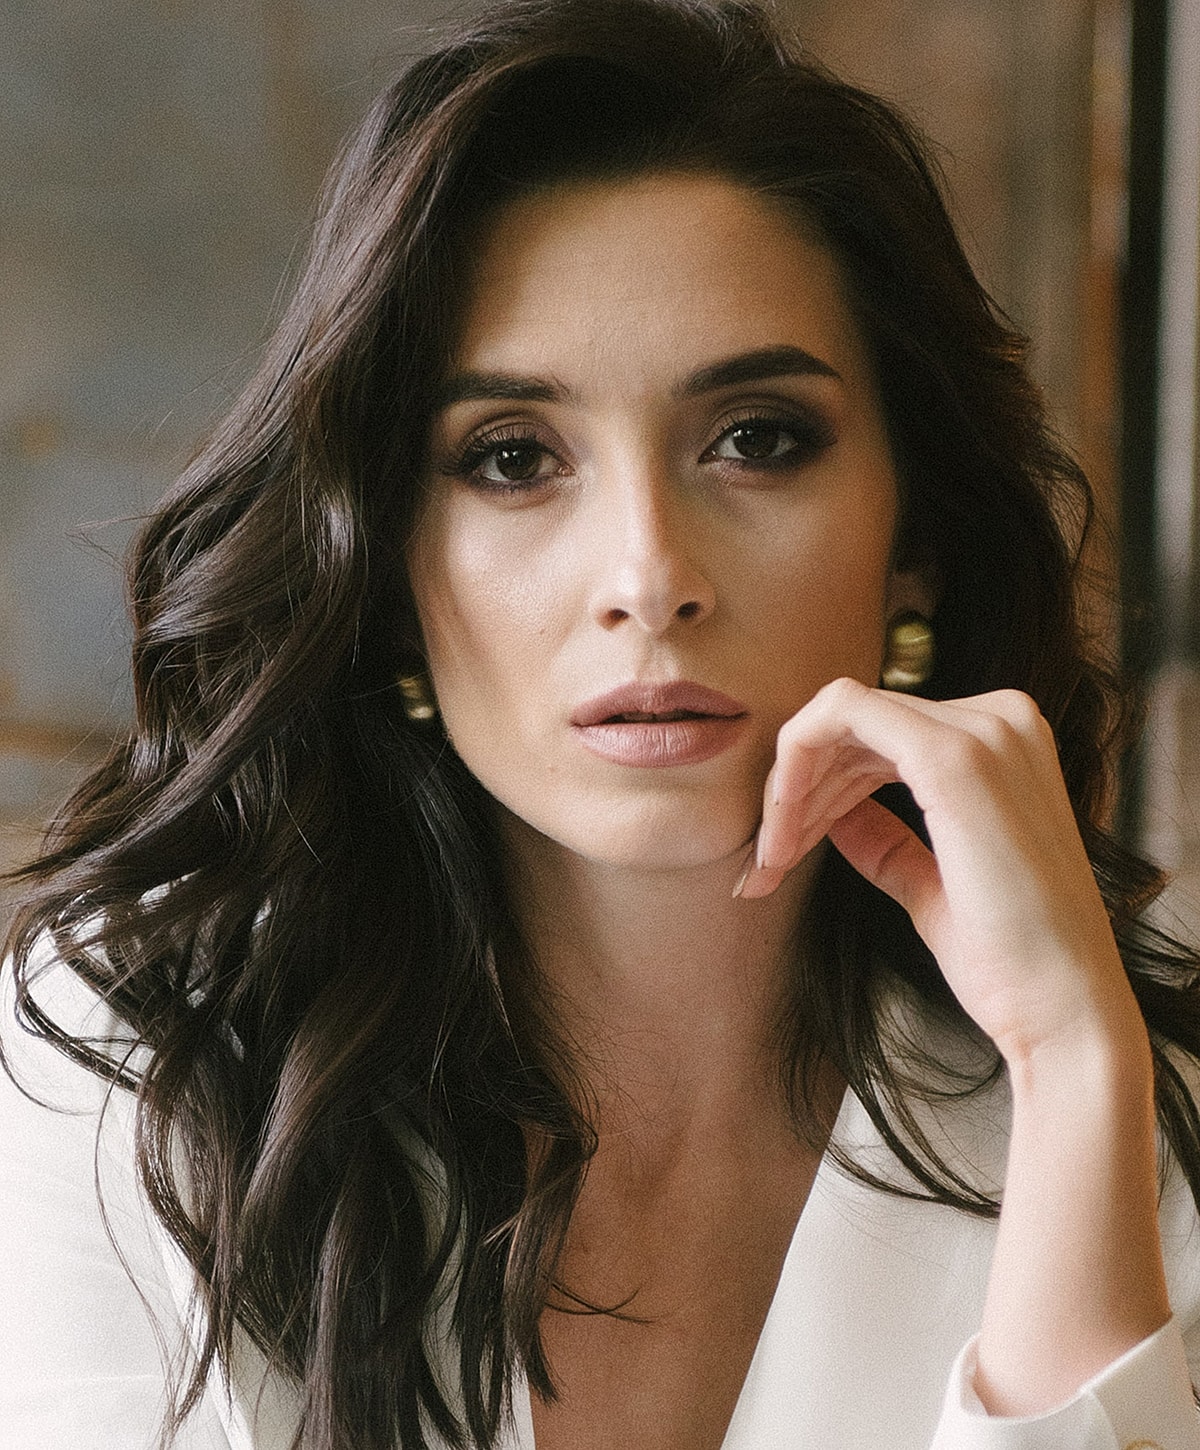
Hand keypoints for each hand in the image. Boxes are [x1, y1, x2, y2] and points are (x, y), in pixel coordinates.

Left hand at [736, 677, 1139, 1064]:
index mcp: (1006, 743)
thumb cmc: (1009, 961)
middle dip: (797, 788)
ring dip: (791, 787)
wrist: (1061, 1011)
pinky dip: (795, 765)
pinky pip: (839, 714)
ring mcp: (982, 731)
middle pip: (855, 724)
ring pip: (839, 717)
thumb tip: (838, 815)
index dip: (821, 785)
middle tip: (768, 862)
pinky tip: (784, 830)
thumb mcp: (932, 885)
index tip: (787, 849)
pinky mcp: (952, 757)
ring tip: (773, 860)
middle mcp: (1001, 719)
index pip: (881, 735)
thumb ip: (887, 841)